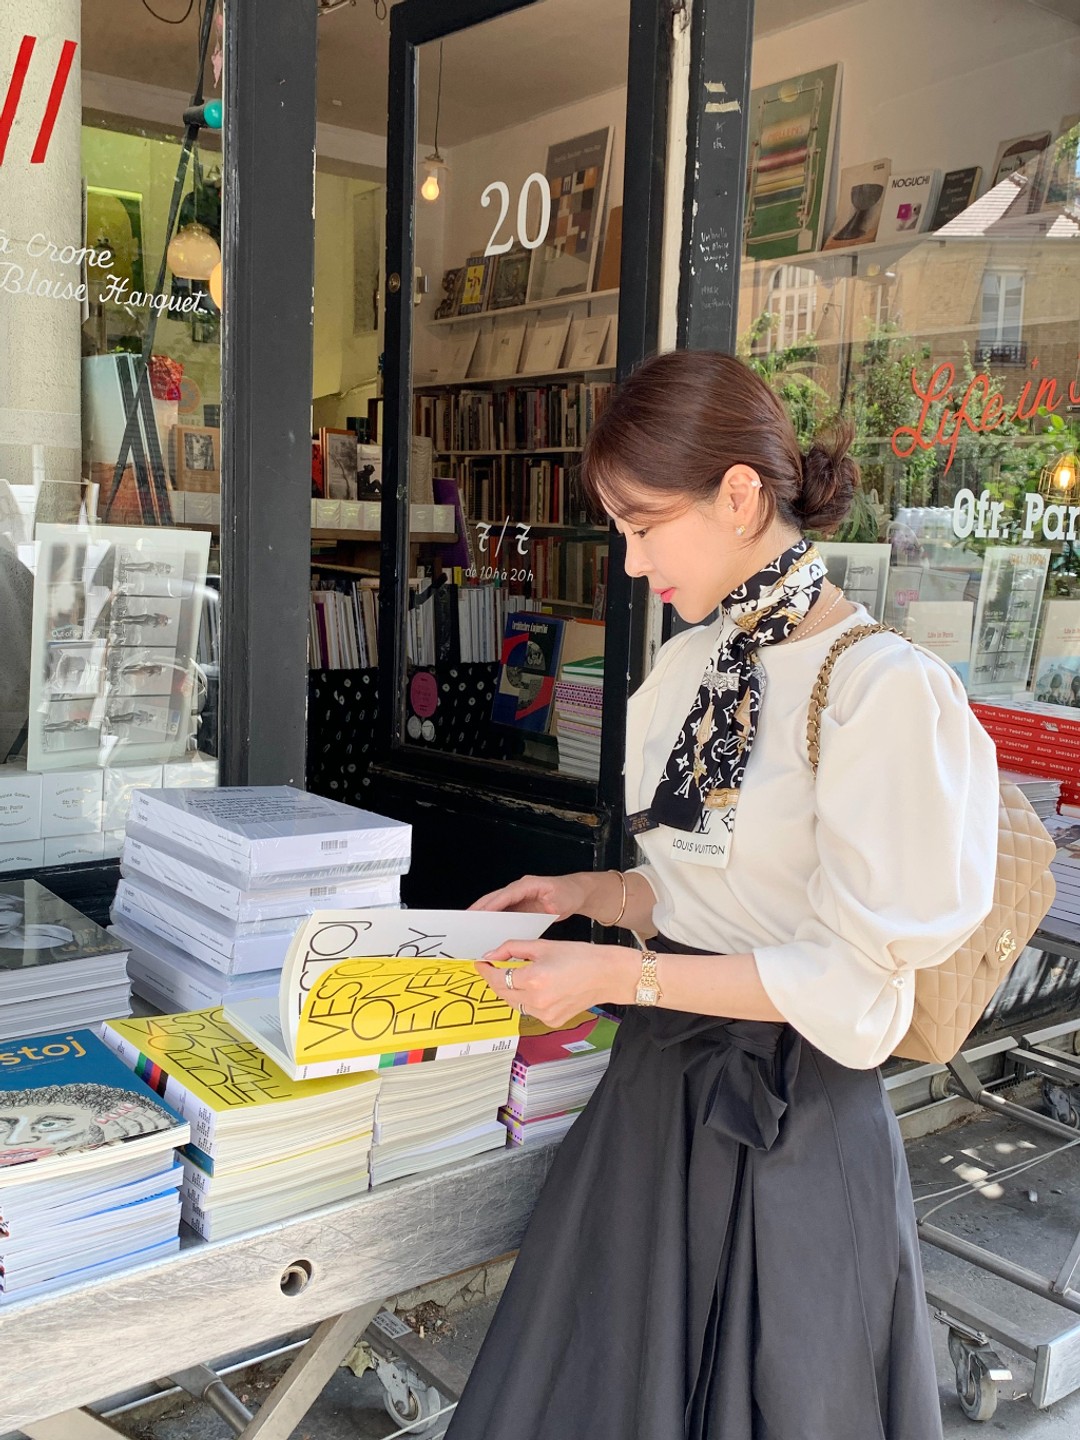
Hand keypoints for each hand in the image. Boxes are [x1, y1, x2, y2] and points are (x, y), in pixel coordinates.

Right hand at [469, 872, 594, 918]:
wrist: (577, 892)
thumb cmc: (569, 894)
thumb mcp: (560, 901)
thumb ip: (546, 907)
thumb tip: (531, 914)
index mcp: (527, 884)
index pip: (506, 895)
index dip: (492, 904)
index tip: (479, 914)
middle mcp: (520, 888)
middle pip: (495, 898)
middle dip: (480, 908)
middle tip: (465, 920)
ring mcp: (518, 896)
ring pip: (496, 904)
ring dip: (484, 913)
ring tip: (471, 926)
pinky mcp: (520, 904)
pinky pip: (503, 910)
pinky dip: (493, 918)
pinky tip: (487, 929)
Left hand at [477, 937, 636, 1028]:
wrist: (607, 975)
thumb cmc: (581, 957)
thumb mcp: (543, 946)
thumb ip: (513, 949)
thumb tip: (492, 954)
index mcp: (534, 979)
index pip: (497, 977)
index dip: (486, 969)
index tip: (481, 962)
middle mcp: (537, 1001)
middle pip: (502, 992)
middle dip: (495, 979)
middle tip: (494, 967)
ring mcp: (545, 1014)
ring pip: (514, 1003)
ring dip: (510, 990)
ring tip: (517, 976)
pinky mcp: (552, 1021)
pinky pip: (529, 1011)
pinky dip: (526, 1000)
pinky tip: (536, 988)